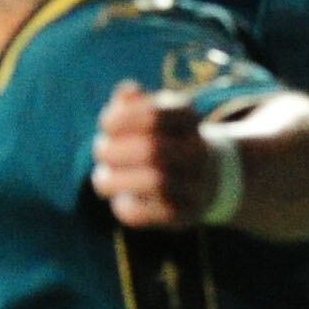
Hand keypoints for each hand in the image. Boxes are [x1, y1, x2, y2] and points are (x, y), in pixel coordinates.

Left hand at [90, 85, 214, 228]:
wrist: (207, 179)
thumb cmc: (165, 139)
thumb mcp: (154, 113)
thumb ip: (134, 102)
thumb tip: (127, 92)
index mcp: (189, 119)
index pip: (155, 115)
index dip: (121, 119)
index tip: (105, 124)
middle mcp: (197, 151)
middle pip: (152, 150)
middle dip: (114, 152)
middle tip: (101, 151)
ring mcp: (193, 185)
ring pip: (156, 182)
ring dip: (116, 180)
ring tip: (102, 178)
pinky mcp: (182, 215)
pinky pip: (148, 214)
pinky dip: (125, 206)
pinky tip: (120, 199)